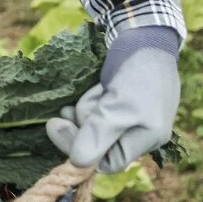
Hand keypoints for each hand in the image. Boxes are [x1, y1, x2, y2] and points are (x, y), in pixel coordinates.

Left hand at [46, 41, 179, 173]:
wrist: (145, 37)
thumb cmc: (138, 75)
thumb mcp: (118, 109)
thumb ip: (98, 136)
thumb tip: (78, 163)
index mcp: (146, 140)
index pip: (105, 163)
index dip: (78, 148)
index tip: (56, 125)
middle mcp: (138, 132)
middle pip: (95, 142)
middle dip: (82, 122)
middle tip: (70, 107)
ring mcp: (128, 116)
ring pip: (91, 123)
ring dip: (85, 107)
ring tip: (97, 90)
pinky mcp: (117, 102)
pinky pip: (94, 108)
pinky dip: (90, 99)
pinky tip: (96, 87)